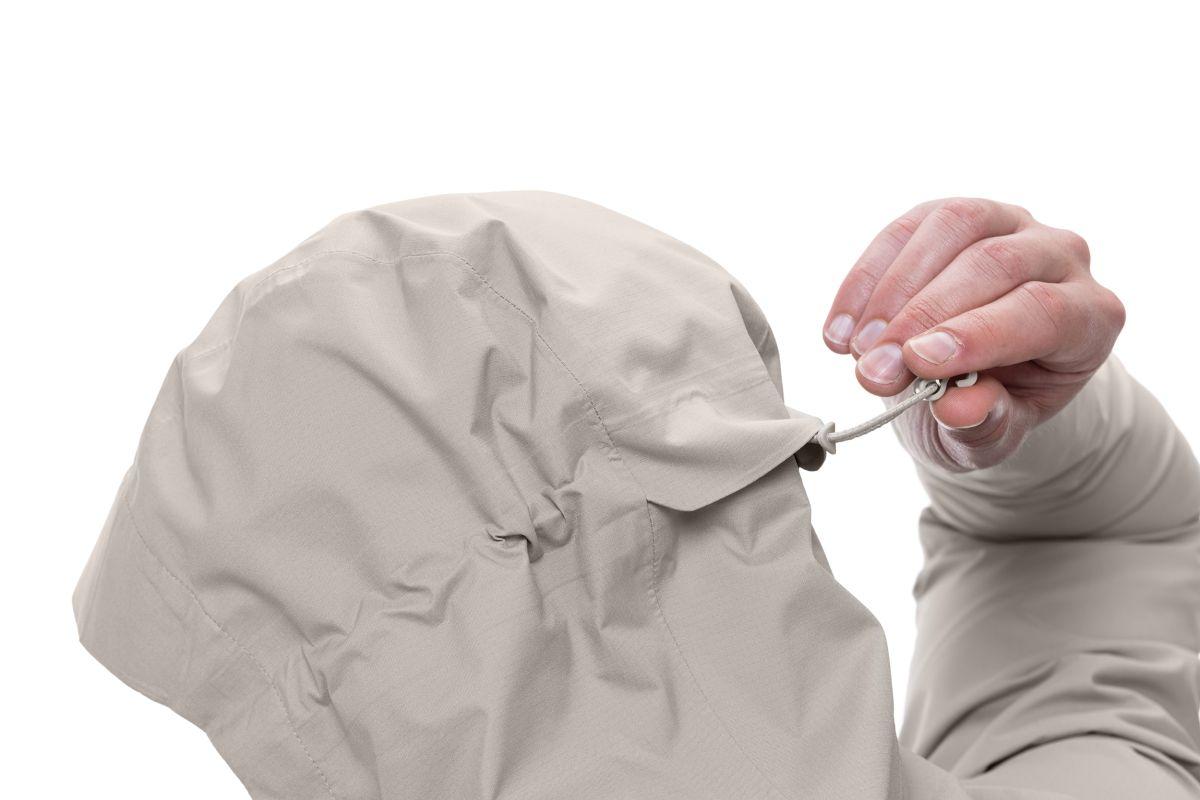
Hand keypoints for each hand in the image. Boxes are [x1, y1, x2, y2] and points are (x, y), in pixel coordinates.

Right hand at [823, 198, 1124, 470]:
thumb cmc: (992, 405)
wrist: (969, 379)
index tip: (916, 362)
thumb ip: (984, 425)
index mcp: (1090, 316)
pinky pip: (907, 228)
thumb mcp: (992, 435)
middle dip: (922, 316)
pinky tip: (840, 330)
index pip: (1043, 311)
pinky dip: (866, 279)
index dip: (978, 334)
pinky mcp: (952, 215)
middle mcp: (1060, 256)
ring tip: (855, 350)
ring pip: (953, 227)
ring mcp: (1008, 224)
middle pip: (994, 264)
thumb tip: (957, 407)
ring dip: (891, 291)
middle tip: (872, 370)